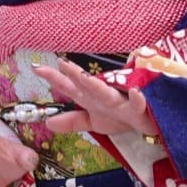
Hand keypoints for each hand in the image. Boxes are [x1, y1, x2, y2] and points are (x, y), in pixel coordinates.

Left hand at [35, 60, 157, 137]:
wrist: (150, 122)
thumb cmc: (120, 117)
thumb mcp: (94, 122)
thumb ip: (72, 121)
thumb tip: (48, 123)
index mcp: (92, 98)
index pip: (70, 87)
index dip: (54, 78)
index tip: (37, 68)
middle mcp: (104, 96)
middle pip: (86, 84)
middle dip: (74, 74)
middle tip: (61, 63)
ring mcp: (121, 102)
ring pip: (108, 93)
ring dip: (97, 85)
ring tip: (85, 77)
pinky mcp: (140, 111)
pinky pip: (139, 105)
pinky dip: (137, 99)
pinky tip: (134, 93)